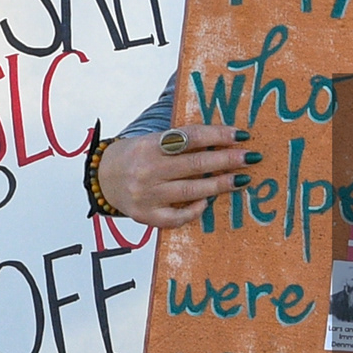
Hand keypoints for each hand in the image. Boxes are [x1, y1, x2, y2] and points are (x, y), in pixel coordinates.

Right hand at [96, 125, 257, 226]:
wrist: (101, 179)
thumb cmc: (135, 156)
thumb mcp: (152, 140)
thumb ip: (180, 141)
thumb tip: (221, 140)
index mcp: (149, 145)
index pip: (189, 137)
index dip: (217, 135)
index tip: (241, 135)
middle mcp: (148, 170)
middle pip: (195, 164)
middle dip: (227, 159)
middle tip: (251, 157)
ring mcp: (147, 195)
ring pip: (191, 191)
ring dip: (220, 184)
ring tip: (242, 179)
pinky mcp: (146, 216)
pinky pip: (177, 217)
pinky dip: (194, 210)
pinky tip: (207, 202)